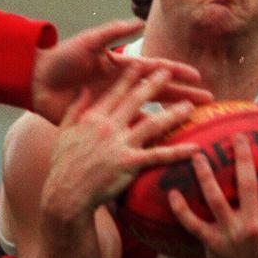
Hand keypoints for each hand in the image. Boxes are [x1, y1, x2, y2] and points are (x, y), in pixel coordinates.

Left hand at [31, 18, 211, 123]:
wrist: (36, 80)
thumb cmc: (61, 58)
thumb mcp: (87, 43)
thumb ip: (112, 33)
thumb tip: (138, 22)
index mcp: (121, 66)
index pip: (156, 69)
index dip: (177, 73)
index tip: (197, 78)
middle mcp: (122, 87)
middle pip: (159, 92)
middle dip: (182, 97)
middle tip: (207, 104)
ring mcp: (115, 105)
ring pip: (148, 113)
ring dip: (168, 119)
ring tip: (189, 124)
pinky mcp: (103, 121)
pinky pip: (127, 130)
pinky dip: (142, 137)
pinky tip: (159, 144)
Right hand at [41, 64, 198, 220]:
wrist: (66, 193)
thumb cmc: (63, 165)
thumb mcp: (64, 132)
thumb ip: (76, 108)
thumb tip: (85, 89)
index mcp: (93, 117)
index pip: (115, 92)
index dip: (130, 77)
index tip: (142, 64)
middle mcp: (108, 126)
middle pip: (137, 100)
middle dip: (155, 84)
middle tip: (170, 72)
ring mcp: (120, 144)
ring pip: (153, 123)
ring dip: (174, 113)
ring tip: (191, 105)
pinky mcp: (129, 163)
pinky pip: (158, 155)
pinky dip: (178, 152)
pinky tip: (195, 148)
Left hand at [168, 134, 257, 257]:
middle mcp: (253, 224)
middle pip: (246, 185)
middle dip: (242, 158)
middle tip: (237, 136)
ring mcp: (230, 233)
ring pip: (215, 199)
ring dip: (206, 176)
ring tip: (198, 155)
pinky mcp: (212, 243)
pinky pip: (193, 224)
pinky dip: (181, 210)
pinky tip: (172, 193)